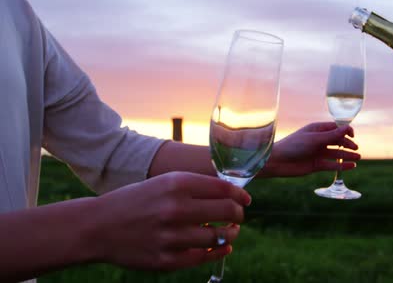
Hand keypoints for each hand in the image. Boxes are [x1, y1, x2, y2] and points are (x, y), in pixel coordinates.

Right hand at [91, 172, 250, 270]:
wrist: (98, 226)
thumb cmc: (137, 201)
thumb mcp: (164, 182)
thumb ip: (196, 186)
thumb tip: (232, 194)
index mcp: (176, 184)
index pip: (224, 188)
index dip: (240, 195)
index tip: (245, 200)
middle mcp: (175, 208)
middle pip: (226, 212)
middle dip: (238, 215)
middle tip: (238, 216)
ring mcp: (171, 236)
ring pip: (219, 237)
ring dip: (230, 234)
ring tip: (230, 232)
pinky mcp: (166, 260)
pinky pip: (203, 257)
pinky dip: (218, 252)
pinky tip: (222, 247)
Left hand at [261, 122, 360, 177]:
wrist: (278, 161)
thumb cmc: (294, 145)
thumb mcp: (314, 139)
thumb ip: (332, 136)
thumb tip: (348, 128)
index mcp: (317, 129)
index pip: (336, 128)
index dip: (345, 130)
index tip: (352, 135)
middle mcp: (319, 140)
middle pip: (338, 141)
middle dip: (348, 143)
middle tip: (356, 148)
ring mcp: (318, 153)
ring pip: (336, 153)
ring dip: (347, 155)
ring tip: (358, 157)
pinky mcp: (317, 165)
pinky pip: (332, 164)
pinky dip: (342, 165)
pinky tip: (352, 166)